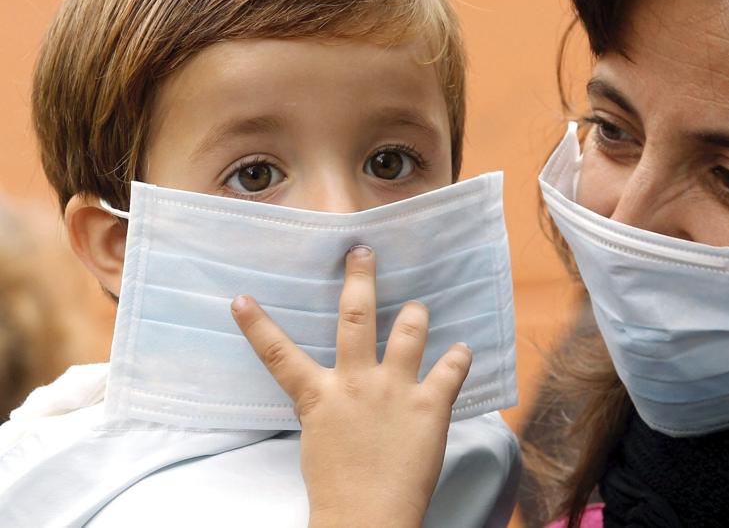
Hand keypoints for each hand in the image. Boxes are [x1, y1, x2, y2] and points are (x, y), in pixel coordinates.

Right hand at [231, 245, 471, 527]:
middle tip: (363, 251)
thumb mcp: (319, 441)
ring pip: (409, 330)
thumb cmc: (338, 489)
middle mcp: (357, 383)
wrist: (366, 519)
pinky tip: (462, 350)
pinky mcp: (430, 404)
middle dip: (360, 279)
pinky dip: (459, 356)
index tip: (241, 297)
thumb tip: (330, 392)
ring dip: (416, 313)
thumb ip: (327, 408)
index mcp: (320, 396)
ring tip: (418, 306)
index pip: (279, 354)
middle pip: (356, 317)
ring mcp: (396, 389)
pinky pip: (451, 367)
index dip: (257, 325)